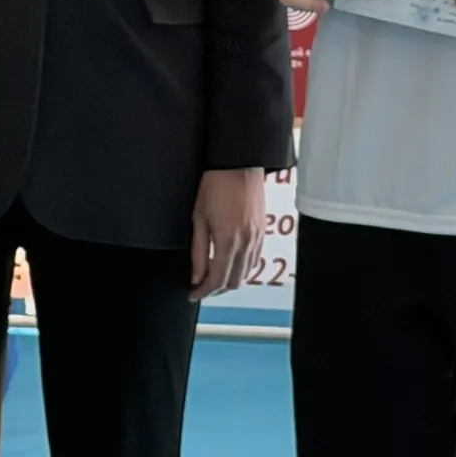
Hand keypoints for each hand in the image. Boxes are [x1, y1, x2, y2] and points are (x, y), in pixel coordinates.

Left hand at [190, 168, 265, 300]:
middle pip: (234, 282)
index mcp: (228, 241)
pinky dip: (242, 267)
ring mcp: (257, 237)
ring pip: (246, 273)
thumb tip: (195, 275)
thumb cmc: (215, 184)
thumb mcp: (198, 218)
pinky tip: (230, 261)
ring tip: (213, 275)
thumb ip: (198, 251)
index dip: (203, 292)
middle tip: (200, 286)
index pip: (217, 280)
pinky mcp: (262, 230)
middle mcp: (246, 243)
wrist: (238, 163)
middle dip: (216, 290)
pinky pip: (255, 259)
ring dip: (230, 279)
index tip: (192, 293)